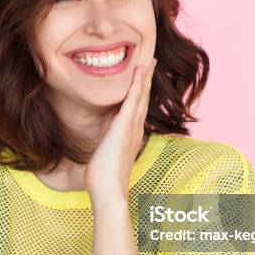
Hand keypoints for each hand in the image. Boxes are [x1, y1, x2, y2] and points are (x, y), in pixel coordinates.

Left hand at [84, 56, 156, 200]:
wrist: (108, 191)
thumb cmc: (104, 180)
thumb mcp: (106, 160)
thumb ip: (108, 151)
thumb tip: (102, 151)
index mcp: (131, 137)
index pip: (138, 111)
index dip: (141, 94)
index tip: (143, 81)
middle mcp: (135, 131)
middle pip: (143, 100)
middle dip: (147, 82)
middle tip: (152, 64)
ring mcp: (131, 128)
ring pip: (141, 97)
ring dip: (145, 79)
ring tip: (149, 62)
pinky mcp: (124, 127)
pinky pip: (132, 101)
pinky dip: (137, 85)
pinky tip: (140, 72)